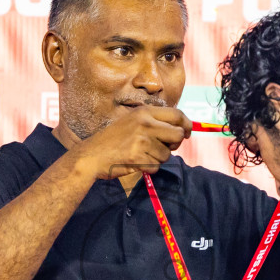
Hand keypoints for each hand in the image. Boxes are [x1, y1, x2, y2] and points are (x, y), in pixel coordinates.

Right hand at [70, 105, 189, 181]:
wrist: (92, 155)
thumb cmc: (113, 139)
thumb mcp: (132, 121)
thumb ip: (154, 122)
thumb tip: (181, 129)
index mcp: (145, 112)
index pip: (177, 115)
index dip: (187, 125)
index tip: (188, 133)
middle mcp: (145, 123)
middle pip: (177, 135)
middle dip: (175, 144)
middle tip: (166, 147)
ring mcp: (141, 140)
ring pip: (167, 154)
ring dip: (158, 158)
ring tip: (142, 154)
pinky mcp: (138, 156)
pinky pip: (156, 166)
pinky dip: (149, 167)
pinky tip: (136, 162)